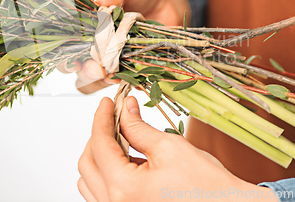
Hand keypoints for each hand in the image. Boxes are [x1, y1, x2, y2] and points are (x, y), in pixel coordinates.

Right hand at [58, 0, 190, 93]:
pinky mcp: (132, 65)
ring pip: (96, 81)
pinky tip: (134, 79)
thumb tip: (104, 0)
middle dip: (85, 73)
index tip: (74, 60)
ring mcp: (112, 57)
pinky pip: (124, 81)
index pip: (63, 44)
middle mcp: (92, 44)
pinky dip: (127, 83)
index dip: (64, 55)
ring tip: (114, 75)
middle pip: (77, 69)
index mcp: (81, 24)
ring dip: (102, 82)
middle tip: (98, 69)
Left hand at [77, 97, 277, 201]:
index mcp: (125, 188)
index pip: (100, 144)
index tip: (106, 102)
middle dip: (98, 135)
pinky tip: (127, 160)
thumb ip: (138, 127)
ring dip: (100, 156)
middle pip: (87, 164)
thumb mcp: (169, 147)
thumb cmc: (207, 186)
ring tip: (121, 138)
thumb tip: (124, 109)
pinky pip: (103, 193)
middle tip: (114, 116)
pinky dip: (108, 173)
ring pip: (90, 181)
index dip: (102, 117)